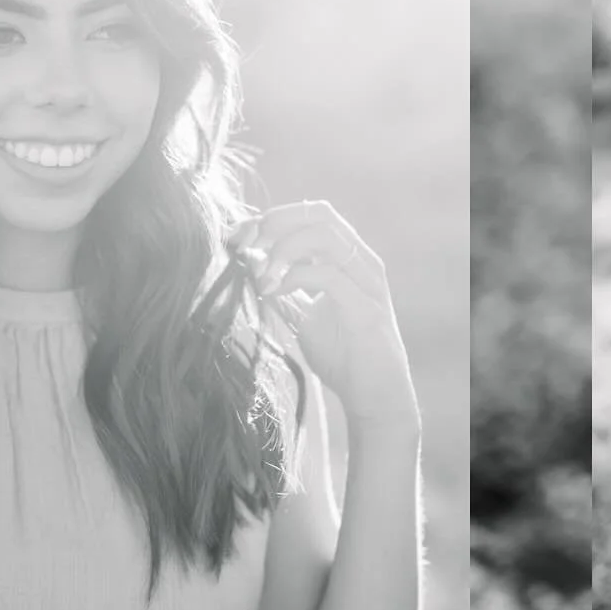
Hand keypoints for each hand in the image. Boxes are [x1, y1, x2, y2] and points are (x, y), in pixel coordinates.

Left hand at [229, 200, 418, 427]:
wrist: (372, 397)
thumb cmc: (340, 355)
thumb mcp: (301, 314)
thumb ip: (282, 287)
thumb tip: (248, 264)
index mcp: (347, 257)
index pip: (310, 213)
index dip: (271, 218)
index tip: (237, 238)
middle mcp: (362, 261)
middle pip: (318, 213)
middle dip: (274, 223)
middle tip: (244, 246)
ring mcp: (368, 281)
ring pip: (325, 235)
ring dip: (283, 249)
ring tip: (261, 275)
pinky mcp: (367, 307)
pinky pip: (329, 275)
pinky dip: (294, 277)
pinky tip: (273, 293)